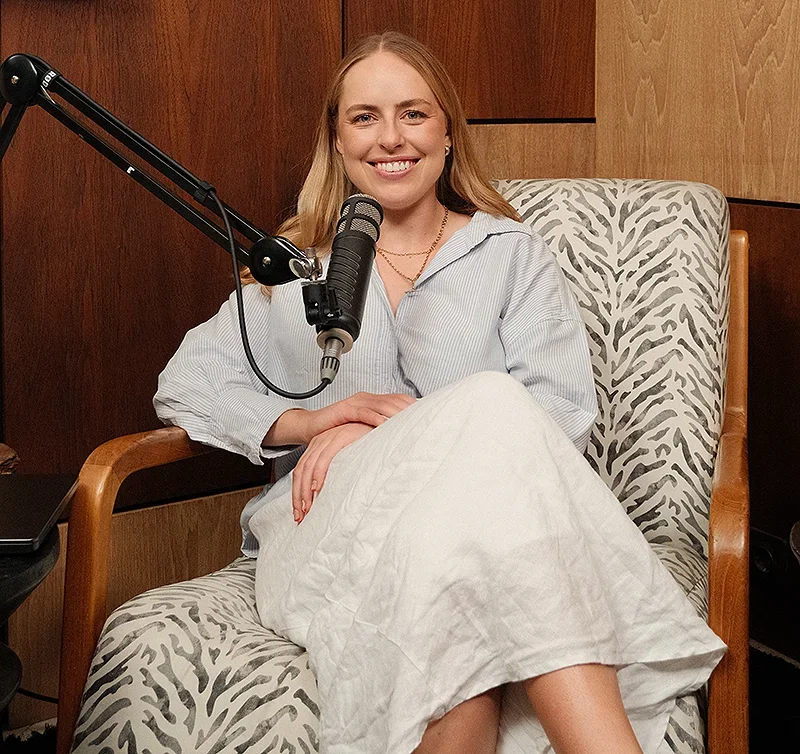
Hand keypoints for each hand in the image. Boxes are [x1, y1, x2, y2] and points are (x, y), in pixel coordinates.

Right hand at [263, 392, 415, 447]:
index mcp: (374, 401)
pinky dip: (377, 418)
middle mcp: (368, 398)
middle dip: (413, 409)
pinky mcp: (345, 408)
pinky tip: (386, 424)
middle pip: (396, 400)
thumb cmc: (337, 430)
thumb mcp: (363, 430)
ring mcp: (357, 401)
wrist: (310, 427)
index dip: (416, 407)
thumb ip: (380, 432)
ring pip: (383, 404)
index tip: (433, 416)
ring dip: (399, 413)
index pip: (401, 401)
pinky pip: (365, 412)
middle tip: (429, 419)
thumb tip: (401, 443)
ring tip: (413, 422)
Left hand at [292, 422, 372, 522]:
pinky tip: (317, 488)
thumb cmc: (369, 442)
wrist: (383, 422)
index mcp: (318, 445)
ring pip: (308, 468)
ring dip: (305, 490)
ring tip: (307, 508)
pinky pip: (324, 458)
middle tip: (300, 516)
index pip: (300, 472)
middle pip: (300, 472)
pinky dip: (318, 474)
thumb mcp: (347, 456)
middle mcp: (319, 441)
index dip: (297, 493)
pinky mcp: (340, 437)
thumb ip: (335, 469)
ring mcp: (328, 438)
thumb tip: (327, 493)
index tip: (299, 511)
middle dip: (298, 496)